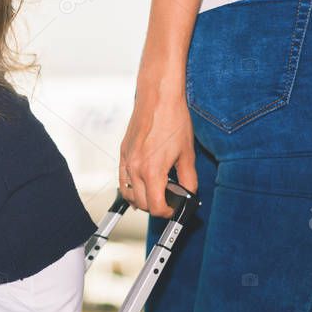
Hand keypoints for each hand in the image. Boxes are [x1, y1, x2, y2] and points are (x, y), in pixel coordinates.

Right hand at [119, 86, 197, 217]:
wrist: (157, 98)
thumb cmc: (172, 120)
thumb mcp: (187, 153)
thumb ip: (188, 178)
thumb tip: (189, 192)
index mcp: (152, 171)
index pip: (156, 206)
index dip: (167, 212)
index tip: (174, 209)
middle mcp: (135, 169)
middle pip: (141, 204)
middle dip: (155, 207)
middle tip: (169, 202)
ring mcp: (126, 162)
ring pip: (128, 194)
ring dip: (140, 200)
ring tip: (155, 194)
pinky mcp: (123, 154)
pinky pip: (122, 180)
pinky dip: (130, 187)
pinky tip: (141, 184)